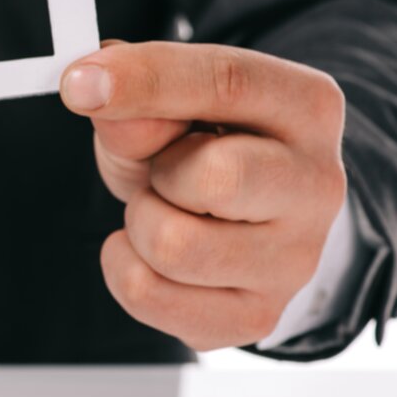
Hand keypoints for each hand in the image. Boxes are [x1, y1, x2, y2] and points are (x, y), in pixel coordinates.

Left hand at [60, 41, 346, 350]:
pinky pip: (149, 295)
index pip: (227, 82)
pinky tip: (151, 251)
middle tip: (164, 168)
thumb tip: (95, 96)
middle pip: (214, 179)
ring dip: (140, 220)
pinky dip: (124, 267)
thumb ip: (139, 93)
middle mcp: (318, 186)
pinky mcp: (256, 315)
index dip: (144, 81)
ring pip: (172, 247)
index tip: (77, 84)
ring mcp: (295, 260)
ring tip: (165, 207)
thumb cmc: (200, 143)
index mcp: (307, 107)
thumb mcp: (167, 101)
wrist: (234, 213)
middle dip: (160, 171)